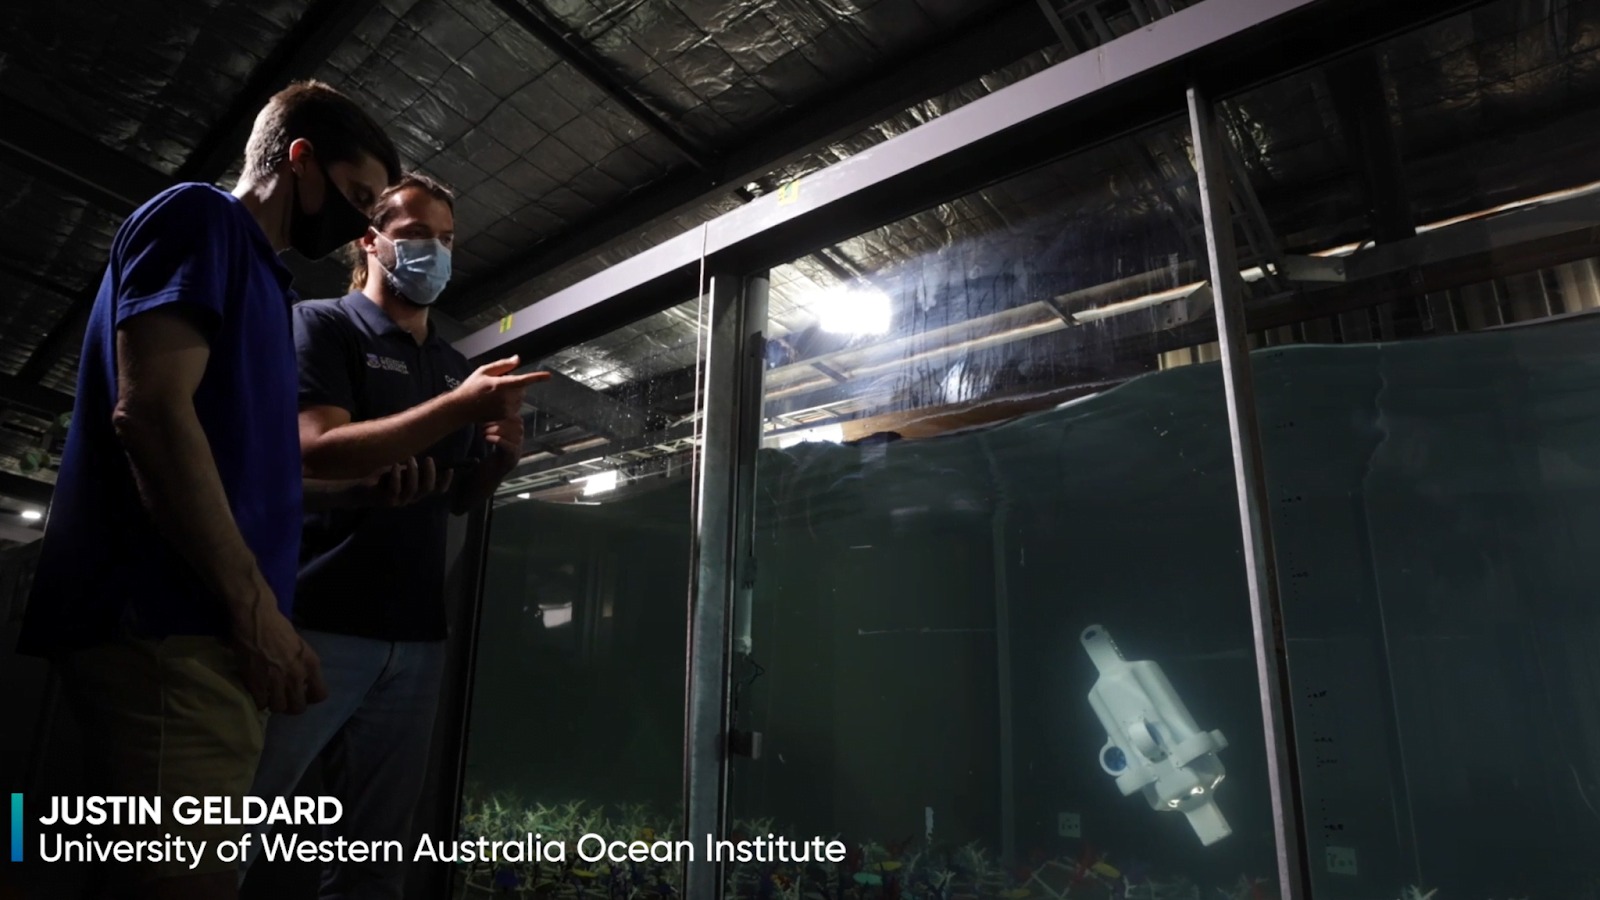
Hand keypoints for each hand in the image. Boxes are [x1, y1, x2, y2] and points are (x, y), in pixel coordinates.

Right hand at [230, 590, 326, 714]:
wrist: (256, 619)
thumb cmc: (278, 627)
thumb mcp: (300, 646)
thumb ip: (303, 664)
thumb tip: (301, 680)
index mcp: (311, 664)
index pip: (320, 695)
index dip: (310, 698)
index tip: (302, 694)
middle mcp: (297, 675)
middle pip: (298, 707)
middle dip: (291, 706)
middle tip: (283, 699)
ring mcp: (277, 680)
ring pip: (279, 708)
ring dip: (274, 704)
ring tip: (269, 696)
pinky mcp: (257, 683)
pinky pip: (261, 704)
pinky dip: (259, 702)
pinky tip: (258, 693)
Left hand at [352, 456, 453, 507]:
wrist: (359, 489)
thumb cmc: (381, 478)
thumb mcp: (400, 470)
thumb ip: (413, 468)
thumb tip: (429, 458)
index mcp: (416, 491)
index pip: (436, 490)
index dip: (445, 482)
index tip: (449, 468)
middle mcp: (410, 498)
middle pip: (427, 489)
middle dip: (430, 473)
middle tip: (428, 459)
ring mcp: (399, 501)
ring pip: (413, 489)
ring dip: (414, 472)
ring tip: (411, 459)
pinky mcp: (387, 501)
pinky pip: (395, 489)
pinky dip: (397, 476)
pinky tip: (395, 465)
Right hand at [453, 356, 549, 422]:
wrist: (462, 408)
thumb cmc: (472, 387)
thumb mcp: (484, 371)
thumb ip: (502, 365)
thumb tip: (517, 359)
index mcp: (500, 385)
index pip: (523, 380)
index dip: (537, 378)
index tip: (548, 376)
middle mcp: (505, 398)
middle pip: (522, 388)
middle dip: (515, 384)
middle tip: (499, 384)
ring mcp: (506, 408)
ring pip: (519, 397)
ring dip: (513, 394)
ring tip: (495, 394)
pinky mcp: (505, 415)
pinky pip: (515, 406)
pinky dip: (510, 402)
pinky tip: (496, 402)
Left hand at [483, 415, 524, 471]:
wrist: (491, 473)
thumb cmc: (492, 451)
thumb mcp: (494, 436)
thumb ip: (495, 425)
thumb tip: (485, 410)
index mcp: (517, 432)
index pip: (516, 418)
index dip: (503, 415)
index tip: (488, 416)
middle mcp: (521, 439)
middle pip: (517, 425)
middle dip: (500, 422)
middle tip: (484, 425)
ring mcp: (519, 449)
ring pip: (515, 434)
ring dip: (498, 431)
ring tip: (484, 432)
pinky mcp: (513, 458)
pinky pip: (510, 446)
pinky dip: (499, 440)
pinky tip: (488, 439)